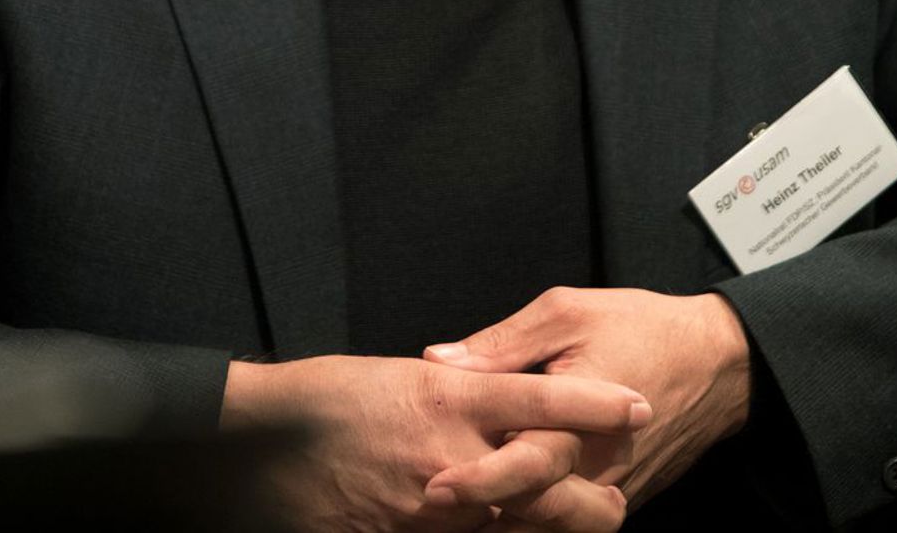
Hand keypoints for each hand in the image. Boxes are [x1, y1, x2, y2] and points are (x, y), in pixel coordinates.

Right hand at [222, 353, 649, 531]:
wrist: (259, 446)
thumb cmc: (324, 398)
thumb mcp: (399, 378)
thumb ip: (455, 390)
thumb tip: (496, 394)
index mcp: (449, 398)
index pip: (544, 402)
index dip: (598, 406)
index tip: (637, 405)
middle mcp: (453, 456)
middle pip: (553, 485)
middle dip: (595, 499)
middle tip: (614, 497)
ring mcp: (436, 509)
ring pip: (523, 525)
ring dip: (556, 524)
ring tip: (583, 517)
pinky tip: (509, 528)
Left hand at [420, 287, 751, 515]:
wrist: (718, 363)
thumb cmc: (643, 328)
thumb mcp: (567, 313)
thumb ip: (503, 342)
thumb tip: (441, 360)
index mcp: (582, 417)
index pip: (527, 465)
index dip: (479, 480)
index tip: (436, 486)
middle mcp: (599, 465)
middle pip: (537, 514)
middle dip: (485, 516)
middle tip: (434, 506)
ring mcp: (613, 487)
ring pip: (554, 528)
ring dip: (509, 526)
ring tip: (460, 514)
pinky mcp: (623, 495)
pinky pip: (574, 524)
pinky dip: (537, 523)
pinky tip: (502, 508)